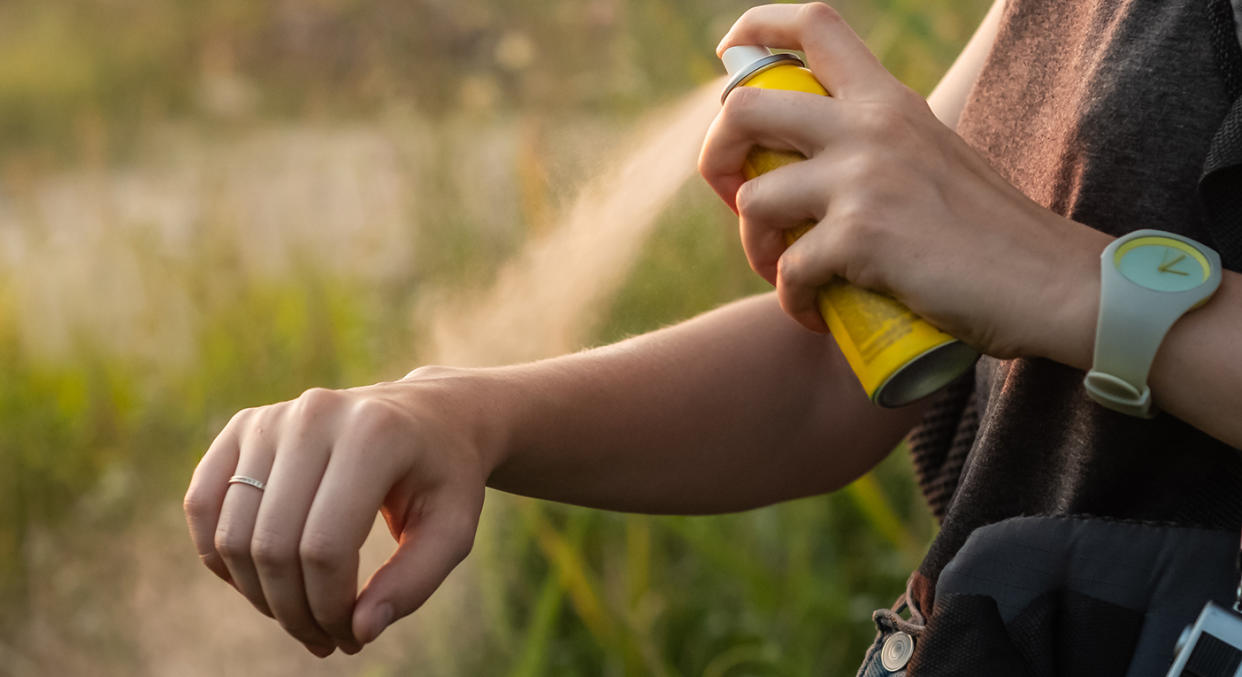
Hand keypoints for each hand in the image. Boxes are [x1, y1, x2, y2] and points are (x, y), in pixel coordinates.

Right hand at [183, 367, 489, 656]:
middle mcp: (314, 415)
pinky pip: (202, 504)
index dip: (330, 607)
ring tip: (300, 616)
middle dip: (294, 611)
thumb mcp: (451, 530)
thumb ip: (413, 583)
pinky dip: (221, 558)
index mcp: (373, 434)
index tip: (353, 636)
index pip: (325, 546)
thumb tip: (359, 630)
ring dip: (258, 595)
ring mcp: (272, 417)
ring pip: (232, 534)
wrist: (429, 415)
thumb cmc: (444, 477)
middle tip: (325, 640)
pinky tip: (261, 582)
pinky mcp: (243, 425)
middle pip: (273, 544)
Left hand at [699, 3, 1109, 366]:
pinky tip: (816, 314)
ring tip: (786, 274)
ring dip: (755, 247)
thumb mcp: (934, 158)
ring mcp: (864, 178)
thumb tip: (819, 170)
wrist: (1052, 284)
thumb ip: (882, 148)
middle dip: (715, 155)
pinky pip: (788, 270)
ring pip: (752, 198)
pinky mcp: (861, 237)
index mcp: (890, 100)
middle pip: (744, 108)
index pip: (813, 25)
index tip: (729, 54)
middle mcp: (871, 125)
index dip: (754, 29)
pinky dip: (792, 301)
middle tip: (733, 197)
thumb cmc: (993, 235)